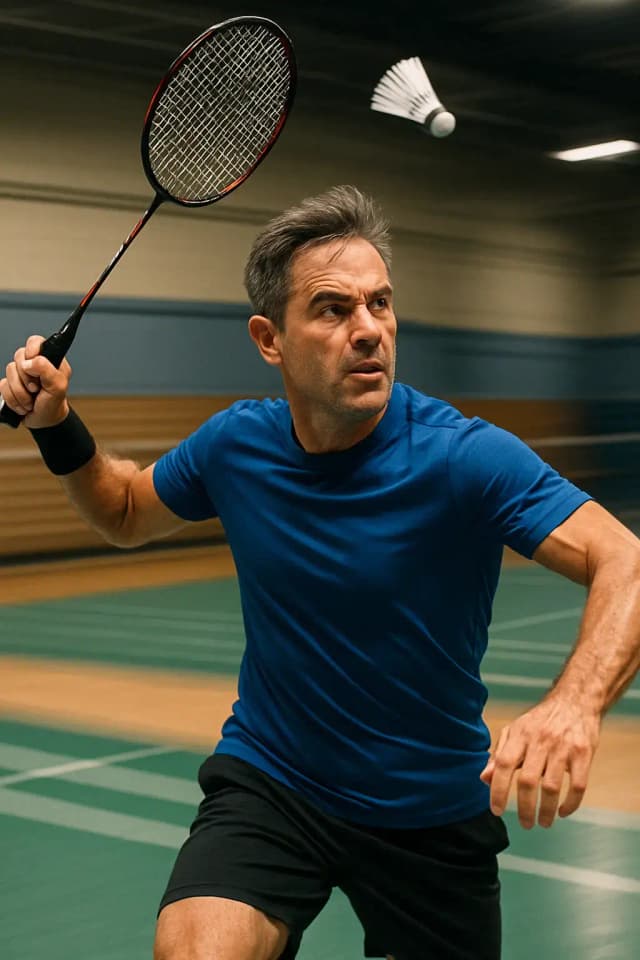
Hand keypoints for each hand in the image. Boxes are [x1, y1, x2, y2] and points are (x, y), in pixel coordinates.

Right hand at [1, 335, 70, 428]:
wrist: (44, 421)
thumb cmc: (54, 403)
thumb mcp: (58, 387)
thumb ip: (47, 370)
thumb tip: (29, 362)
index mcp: (49, 359)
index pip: (35, 342)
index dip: (31, 352)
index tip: (34, 367)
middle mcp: (33, 364)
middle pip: (18, 356)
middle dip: (26, 378)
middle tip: (36, 389)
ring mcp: (20, 374)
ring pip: (9, 372)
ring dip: (20, 392)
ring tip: (31, 401)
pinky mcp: (9, 385)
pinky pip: (2, 386)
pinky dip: (13, 399)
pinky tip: (23, 405)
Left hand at [480, 696, 600, 828]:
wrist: (574, 702)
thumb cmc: (540, 721)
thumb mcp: (515, 731)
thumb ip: (499, 755)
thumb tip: (484, 779)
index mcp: (520, 735)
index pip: (504, 764)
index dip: (498, 789)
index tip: (496, 810)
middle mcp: (540, 741)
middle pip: (528, 781)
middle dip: (525, 808)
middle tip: (525, 824)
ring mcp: (563, 747)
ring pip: (552, 787)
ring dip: (547, 811)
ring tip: (543, 822)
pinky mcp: (583, 753)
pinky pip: (578, 786)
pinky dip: (570, 804)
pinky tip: (563, 812)